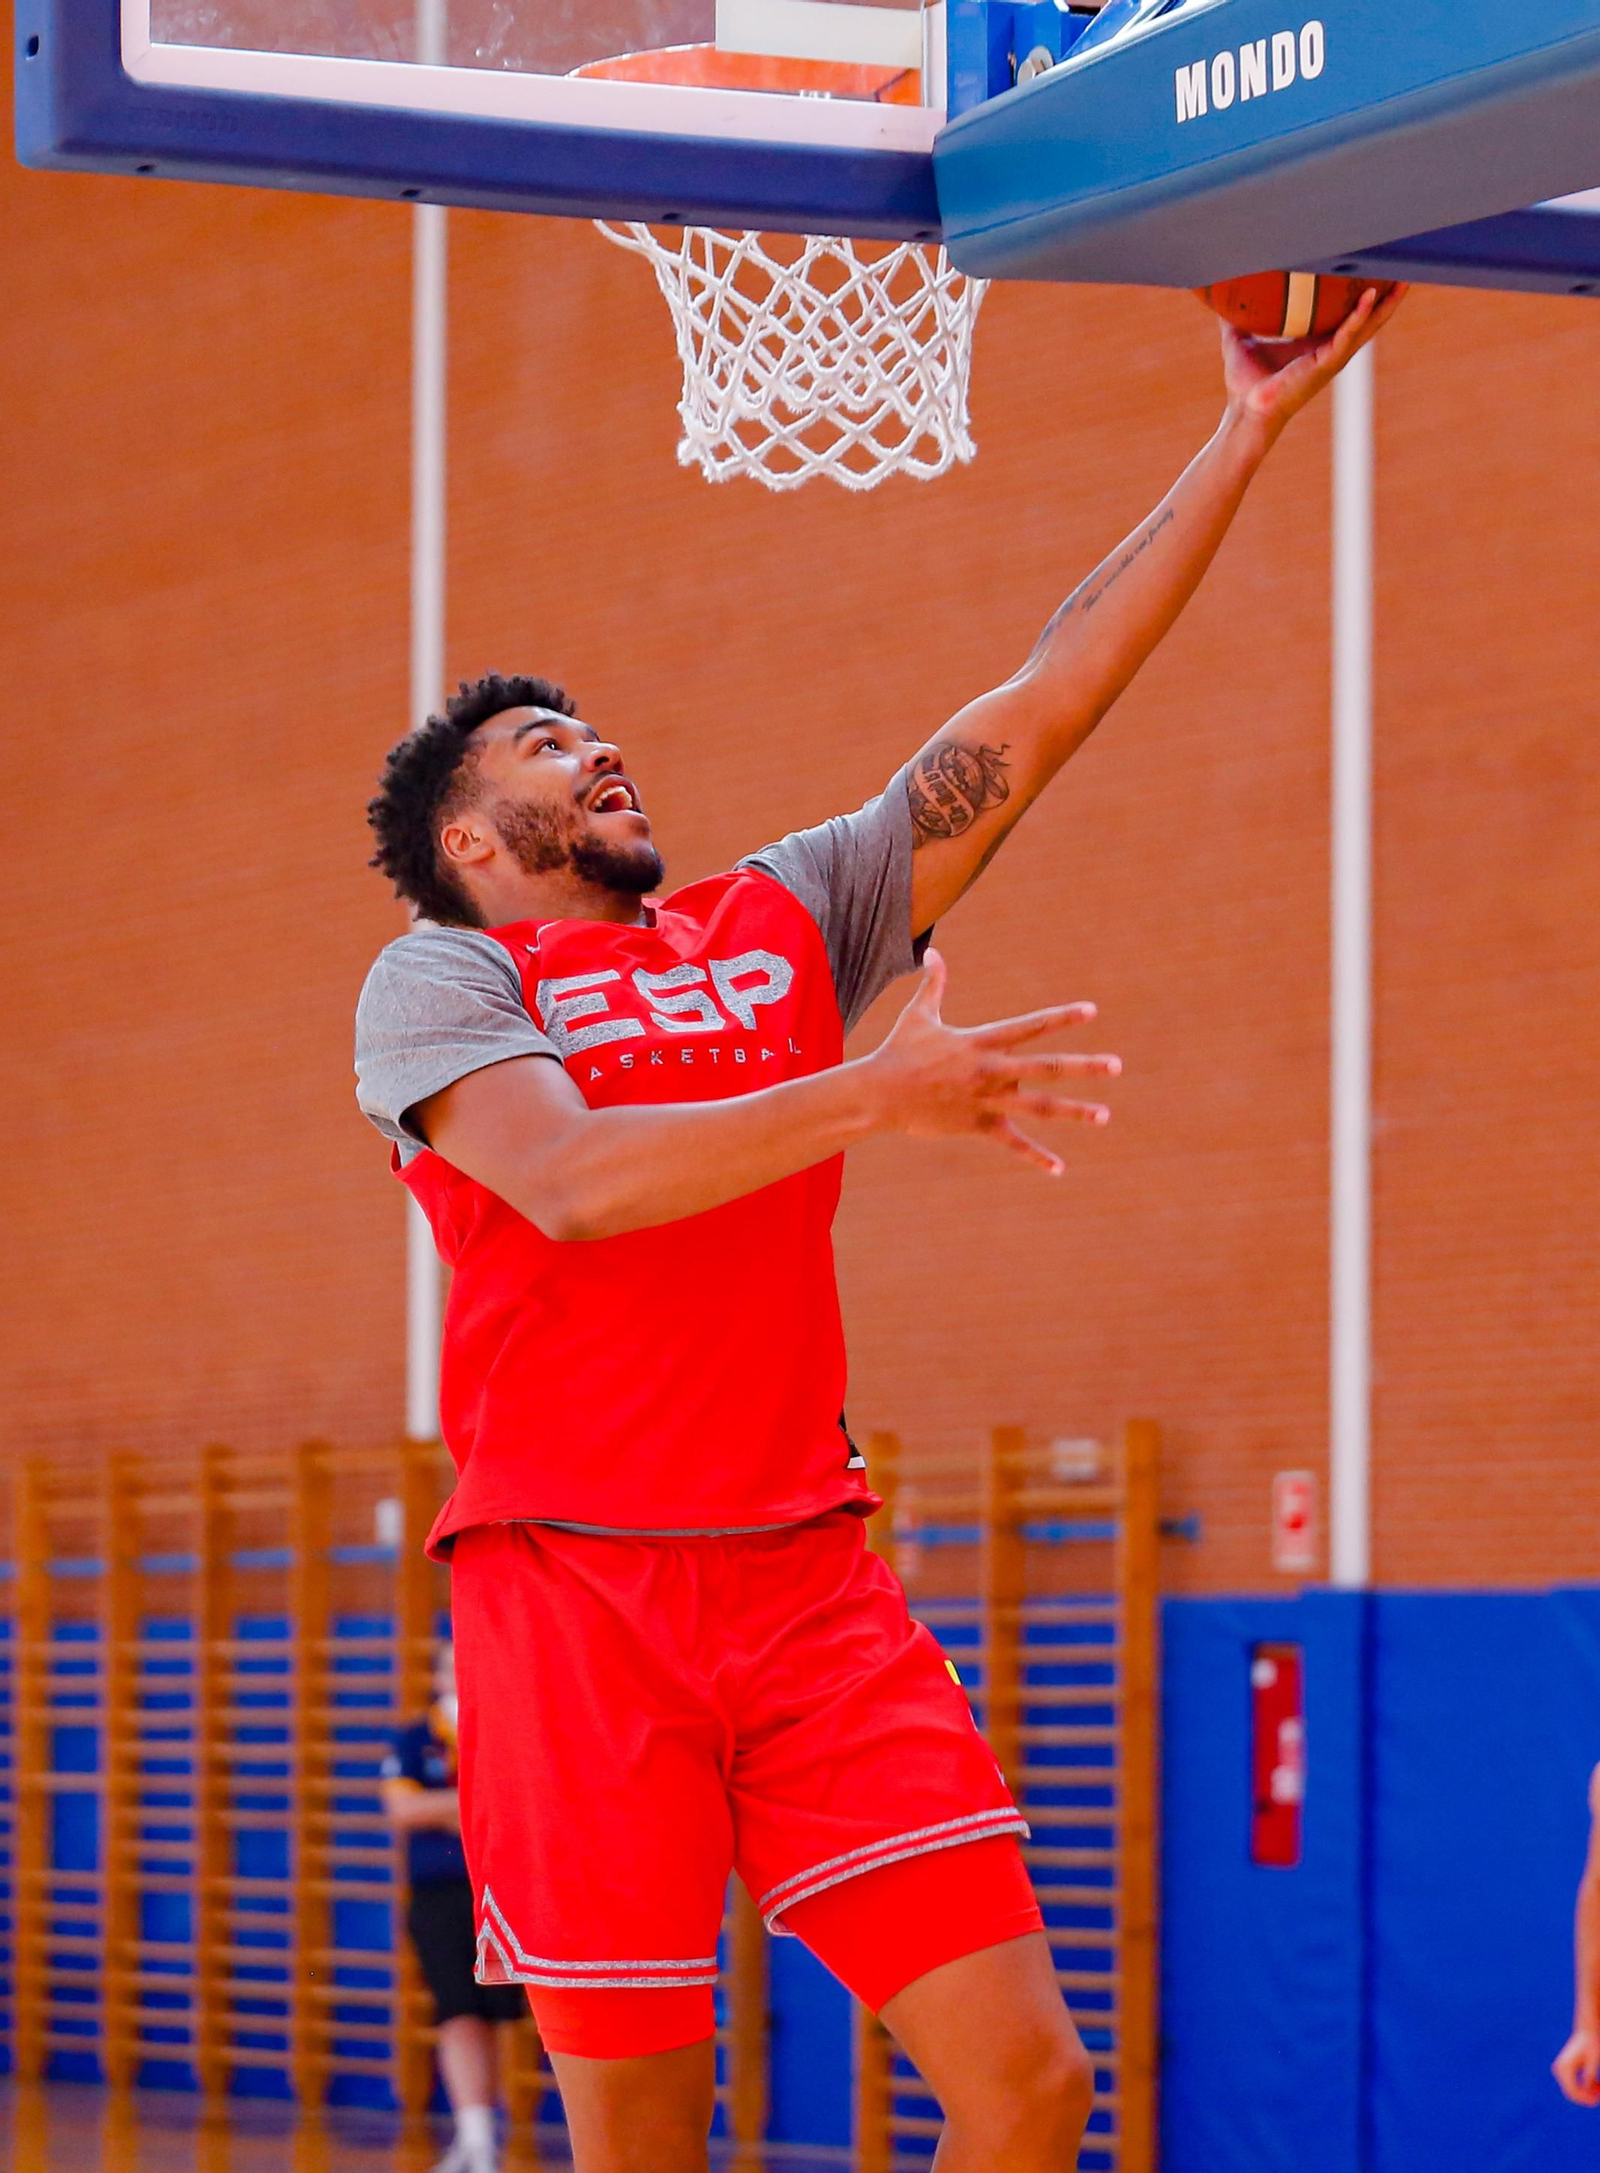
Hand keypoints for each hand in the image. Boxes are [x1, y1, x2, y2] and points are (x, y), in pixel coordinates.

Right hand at [865, 949, 1119, 1175]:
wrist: (879, 1095)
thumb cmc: (898, 1052)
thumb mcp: (918, 1015)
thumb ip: (933, 984)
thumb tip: (932, 953)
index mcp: (982, 1042)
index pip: (1031, 1026)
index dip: (1062, 1017)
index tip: (1092, 1011)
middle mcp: (992, 1071)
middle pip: (1047, 1068)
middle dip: (1084, 1066)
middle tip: (1117, 1065)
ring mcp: (987, 1100)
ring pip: (1040, 1107)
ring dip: (1074, 1111)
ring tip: (1104, 1115)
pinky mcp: (978, 1126)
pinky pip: (1013, 1144)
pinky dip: (1037, 1157)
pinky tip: (1060, 1169)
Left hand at [1222, 282, 1407, 448]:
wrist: (1246, 410)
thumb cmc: (1244, 382)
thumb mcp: (1239, 339)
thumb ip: (1233, 317)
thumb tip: (1218, 294)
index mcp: (1316, 342)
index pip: (1347, 313)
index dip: (1362, 293)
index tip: (1374, 267)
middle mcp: (1331, 349)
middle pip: (1369, 318)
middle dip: (1387, 295)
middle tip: (1403, 268)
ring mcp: (1332, 357)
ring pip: (1368, 326)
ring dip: (1385, 303)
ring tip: (1402, 279)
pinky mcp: (1326, 363)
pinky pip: (1348, 335)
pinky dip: (1359, 315)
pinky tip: (1369, 296)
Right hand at [1554, 2028, 1599, 2105]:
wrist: (1586, 2032)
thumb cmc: (1592, 2045)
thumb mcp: (1593, 2061)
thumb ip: (1589, 2076)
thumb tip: (1586, 2091)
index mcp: (1564, 2067)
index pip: (1573, 2091)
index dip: (1586, 2099)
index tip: (1598, 2100)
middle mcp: (1558, 2069)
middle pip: (1571, 2093)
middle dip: (1586, 2098)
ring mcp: (1560, 2070)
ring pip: (1572, 2091)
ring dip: (1586, 2094)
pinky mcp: (1564, 2070)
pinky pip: (1573, 2085)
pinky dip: (1584, 2088)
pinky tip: (1596, 2085)